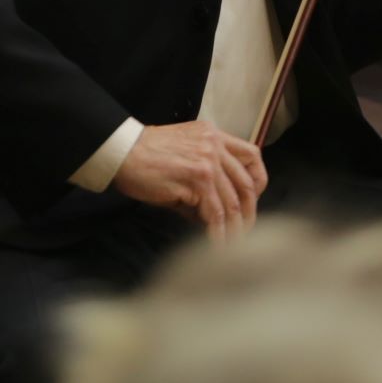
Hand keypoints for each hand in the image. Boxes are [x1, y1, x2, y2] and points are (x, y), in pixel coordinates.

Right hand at [113, 119, 267, 235]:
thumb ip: (204, 178)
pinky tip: (216, 245)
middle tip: (244, 232)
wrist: (123, 152)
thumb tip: (214, 214)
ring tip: (232, 247)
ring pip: (232, 203)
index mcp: (214, 135)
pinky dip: (218, 233)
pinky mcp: (197, 181)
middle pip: (247, 184)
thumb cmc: (146, 157)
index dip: (258, 181)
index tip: (253, 200)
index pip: (252, 155)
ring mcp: (208, 163)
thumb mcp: (184, 155)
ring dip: (234, 229)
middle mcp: (215, 146)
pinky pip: (215, 213)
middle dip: (248, 213)